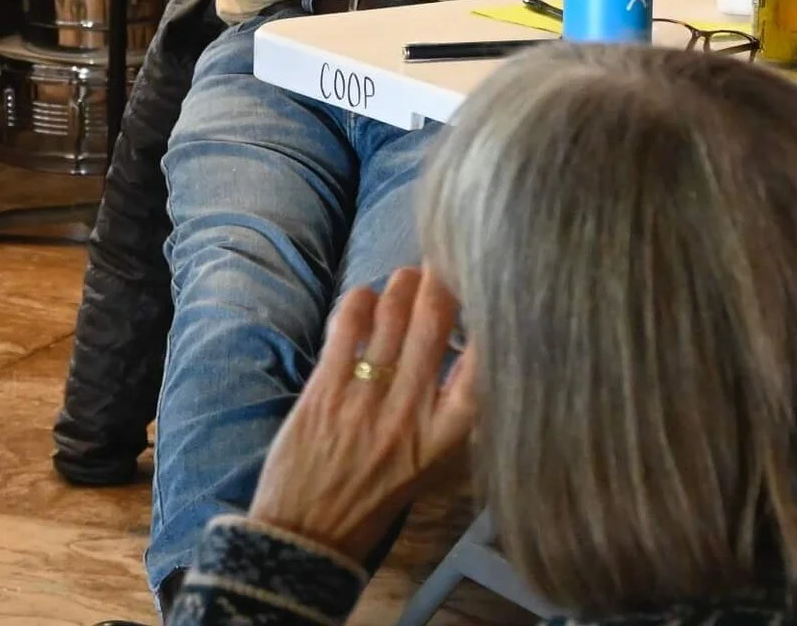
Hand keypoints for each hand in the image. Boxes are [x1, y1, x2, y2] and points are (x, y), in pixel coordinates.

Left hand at [248, 266, 478, 563]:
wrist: (307, 536)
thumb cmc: (375, 501)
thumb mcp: (431, 466)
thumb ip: (453, 415)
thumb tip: (472, 355)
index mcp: (442, 437)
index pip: (481, 366)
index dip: (488, 319)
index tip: (489, 292)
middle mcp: (409, 413)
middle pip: (434, 324)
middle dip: (441, 282)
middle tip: (445, 260)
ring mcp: (365, 400)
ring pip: (391, 318)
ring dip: (401, 286)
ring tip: (408, 276)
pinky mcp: (324, 392)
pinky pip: (346, 329)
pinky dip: (359, 302)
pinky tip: (366, 295)